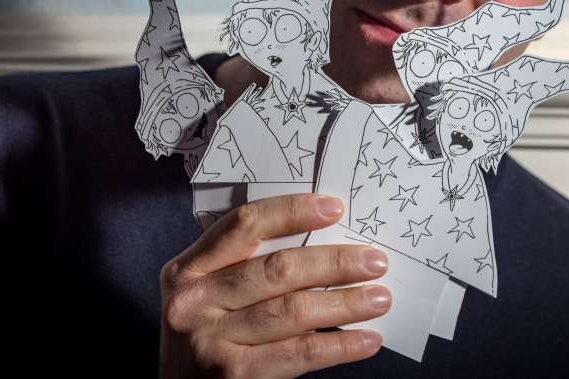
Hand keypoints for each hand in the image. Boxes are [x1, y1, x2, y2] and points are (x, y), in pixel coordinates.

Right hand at [159, 193, 390, 377]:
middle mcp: (194, 302)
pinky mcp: (232, 375)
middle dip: (334, 263)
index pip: (244, 225)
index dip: (292, 211)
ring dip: (346, 303)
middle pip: (277, 269)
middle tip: (375, 261)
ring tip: (380, 298)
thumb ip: (244, 268)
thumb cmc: (205, 337)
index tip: (334, 207)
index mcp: (188, 269)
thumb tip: (324, 243)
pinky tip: (367, 339)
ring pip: (293, 310)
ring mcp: (210, 341)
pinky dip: (339, 346)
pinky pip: (299, 353)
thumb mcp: (207, 295)